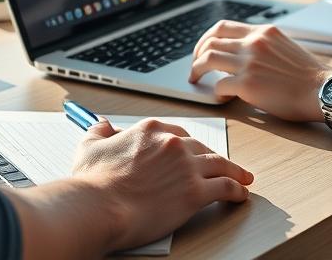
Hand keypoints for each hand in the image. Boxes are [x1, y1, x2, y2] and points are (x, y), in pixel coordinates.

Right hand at [71, 118, 252, 252]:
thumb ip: (99, 132)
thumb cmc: (92, 184)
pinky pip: (226, 187)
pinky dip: (237, 190)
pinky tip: (241, 193)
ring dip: (234, 171)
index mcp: (151, 131)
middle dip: (211, 158)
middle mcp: (173, 144)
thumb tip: (101, 125)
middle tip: (221, 165)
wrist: (98, 207)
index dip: (188, 146)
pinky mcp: (195, 192)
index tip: (193, 153)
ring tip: (242, 177)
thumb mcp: (90, 148)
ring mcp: (187, 167)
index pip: (179, 134)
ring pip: (220, 164)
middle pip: (202, 147)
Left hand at [189, 21, 331, 122]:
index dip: (206, 38)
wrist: (324, 90)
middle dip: (196, 54)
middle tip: (195, 67)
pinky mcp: (248, 84)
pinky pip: (219, 85)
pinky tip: (222, 96)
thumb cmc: (309, 75)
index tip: (202, 49)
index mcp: (263, 32)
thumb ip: (263, 46)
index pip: (222, 26)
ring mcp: (249, 62)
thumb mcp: (285, 46)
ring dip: (196, 70)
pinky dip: (215, 91)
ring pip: (207, 58)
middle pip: (210, 41)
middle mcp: (253, 43)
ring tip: (196, 80)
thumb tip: (243, 54)